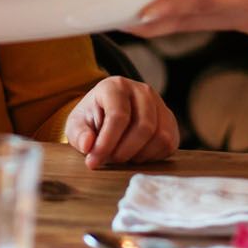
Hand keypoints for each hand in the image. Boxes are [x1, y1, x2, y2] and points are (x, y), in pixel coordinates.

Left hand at [65, 76, 179, 168]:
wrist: (109, 113)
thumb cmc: (92, 118)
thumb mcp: (77, 124)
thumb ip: (79, 133)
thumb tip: (87, 145)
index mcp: (116, 86)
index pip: (118, 116)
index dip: (106, 143)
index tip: (93, 161)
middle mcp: (142, 91)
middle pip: (144, 127)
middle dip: (124, 151)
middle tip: (110, 161)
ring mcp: (160, 104)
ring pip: (160, 136)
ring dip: (138, 155)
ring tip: (121, 156)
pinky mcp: (170, 121)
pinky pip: (168, 144)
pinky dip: (151, 156)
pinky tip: (135, 155)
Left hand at [133, 0, 247, 36]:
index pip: (202, 3)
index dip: (169, 6)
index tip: (139, 13)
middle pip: (194, 20)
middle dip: (156, 22)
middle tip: (118, 22)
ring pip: (198, 22)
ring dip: (165, 21)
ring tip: (128, 19)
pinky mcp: (245, 12)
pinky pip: (206, 16)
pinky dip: (181, 14)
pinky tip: (158, 11)